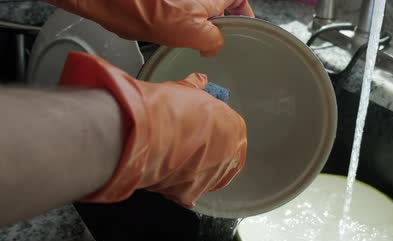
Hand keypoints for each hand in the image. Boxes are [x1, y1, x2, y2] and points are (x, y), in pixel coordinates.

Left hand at [47, 0, 253, 55]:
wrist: (109, 0)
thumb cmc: (145, 10)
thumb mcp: (194, 33)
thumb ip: (214, 40)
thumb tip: (214, 46)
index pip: (239, 0)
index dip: (243, 13)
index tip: (244, 27)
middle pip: (218, 5)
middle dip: (220, 22)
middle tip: (218, 42)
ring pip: (198, 9)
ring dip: (199, 25)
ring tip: (195, 43)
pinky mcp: (161, 3)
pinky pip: (180, 12)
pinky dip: (181, 24)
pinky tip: (174, 37)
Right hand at [59, 52, 246, 206]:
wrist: (145, 133)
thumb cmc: (168, 109)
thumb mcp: (185, 91)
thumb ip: (196, 88)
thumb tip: (199, 80)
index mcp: (235, 130)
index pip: (232, 133)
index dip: (215, 131)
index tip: (201, 130)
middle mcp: (230, 157)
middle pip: (222, 158)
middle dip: (207, 153)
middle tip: (186, 146)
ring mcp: (211, 179)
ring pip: (206, 177)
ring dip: (193, 170)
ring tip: (173, 159)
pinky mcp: (190, 195)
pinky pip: (186, 192)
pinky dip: (176, 185)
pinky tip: (165, 173)